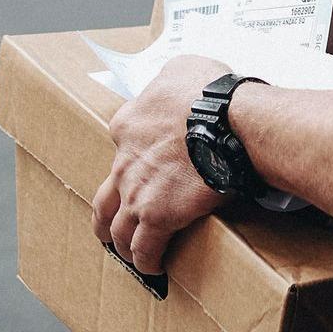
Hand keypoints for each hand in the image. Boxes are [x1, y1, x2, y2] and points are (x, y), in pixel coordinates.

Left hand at [91, 55, 229, 273]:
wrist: (226, 119)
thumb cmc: (210, 91)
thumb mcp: (182, 67)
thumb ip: (168, 77)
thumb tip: (172, 82)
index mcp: (128, 123)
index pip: (120, 143)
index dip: (131, 154)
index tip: (143, 162)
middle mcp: (125, 160)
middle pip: (106, 196)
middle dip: (108, 213)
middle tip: (116, 222)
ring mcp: (137, 192)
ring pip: (117, 228)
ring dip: (121, 242)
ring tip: (131, 252)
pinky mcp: (157, 216)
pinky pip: (145, 249)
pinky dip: (147, 260)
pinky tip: (154, 266)